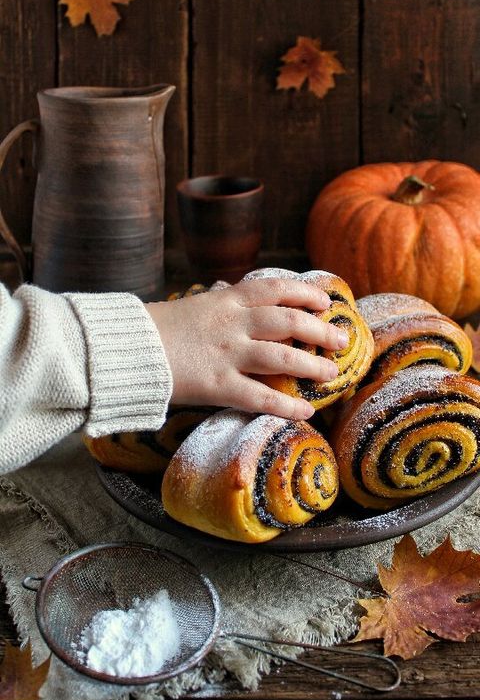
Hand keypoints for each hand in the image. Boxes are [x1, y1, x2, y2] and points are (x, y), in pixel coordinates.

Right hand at [145, 277, 347, 419]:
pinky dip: (286, 406)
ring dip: (313, 366)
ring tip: (333, 374)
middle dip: (320, 331)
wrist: (127, 346)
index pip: (276, 288)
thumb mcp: (196, 304)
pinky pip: (261, 397)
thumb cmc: (157, 327)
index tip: (326, 301)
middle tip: (341, 340)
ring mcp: (228, 354)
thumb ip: (224, 306)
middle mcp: (233, 323)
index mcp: (226, 299)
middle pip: (290, 322)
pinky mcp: (218, 385)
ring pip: (284, 358)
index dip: (306, 293)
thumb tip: (246, 304)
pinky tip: (305, 411)